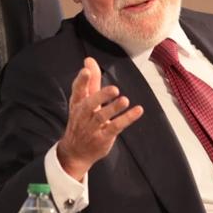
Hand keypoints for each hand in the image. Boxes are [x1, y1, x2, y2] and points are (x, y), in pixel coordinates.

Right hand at [57, 57, 143, 179]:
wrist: (75, 152)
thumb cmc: (81, 122)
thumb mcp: (83, 102)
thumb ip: (90, 81)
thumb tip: (89, 60)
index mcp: (78, 104)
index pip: (77, 91)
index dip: (81, 81)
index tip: (86, 71)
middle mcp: (83, 115)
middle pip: (90, 104)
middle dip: (101, 96)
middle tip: (114, 89)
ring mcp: (92, 127)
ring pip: (102, 117)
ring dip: (114, 109)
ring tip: (125, 100)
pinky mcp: (103, 137)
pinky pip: (115, 127)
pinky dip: (127, 119)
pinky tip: (137, 111)